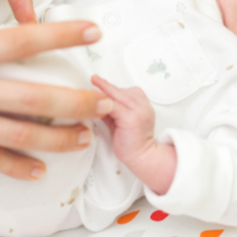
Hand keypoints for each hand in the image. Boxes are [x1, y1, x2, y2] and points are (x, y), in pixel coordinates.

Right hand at [0, 0, 111, 201]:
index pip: (19, 42)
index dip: (60, 35)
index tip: (92, 32)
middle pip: (32, 97)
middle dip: (75, 101)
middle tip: (106, 102)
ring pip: (19, 134)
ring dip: (58, 137)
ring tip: (87, 138)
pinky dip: (16, 166)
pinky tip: (39, 171)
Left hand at [92, 75, 175, 194]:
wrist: (143, 157)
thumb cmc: (132, 143)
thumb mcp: (121, 121)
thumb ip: (112, 110)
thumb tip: (98, 101)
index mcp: (142, 104)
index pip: (126, 90)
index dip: (111, 87)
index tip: (99, 81)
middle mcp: (142, 105)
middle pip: (121, 90)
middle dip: (107, 87)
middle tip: (94, 79)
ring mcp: (138, 110)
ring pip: (118, 95)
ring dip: (104, 90)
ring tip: (94, 82)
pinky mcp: (131, 117)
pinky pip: (114, 106)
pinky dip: (103, 102)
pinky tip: (95, 99)